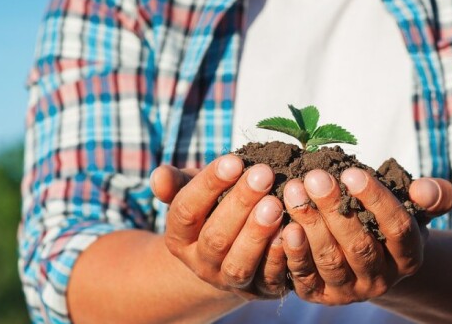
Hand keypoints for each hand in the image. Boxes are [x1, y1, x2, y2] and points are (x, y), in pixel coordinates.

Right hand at [150, 154, 287, 298]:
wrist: (230, 253)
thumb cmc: (212, 209)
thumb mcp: (193, 192)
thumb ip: (176, 183)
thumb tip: (159, 176)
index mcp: (179, 237)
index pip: (186, 211)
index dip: (209, 185)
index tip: (234, 160)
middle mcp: (200, 263)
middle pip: (215, 237)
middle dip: (240, 204)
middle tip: (263, 174)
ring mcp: (229, 281)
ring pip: (239, 263)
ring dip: (257, 233)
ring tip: (275, 203)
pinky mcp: (259, 290)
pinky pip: (269, 278)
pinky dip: (280, 256)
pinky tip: (293, 230)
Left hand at [281, 168, 451, 304]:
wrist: (370, 258)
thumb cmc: (389, 222)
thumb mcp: (414, 208)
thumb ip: (430, 196)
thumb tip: (425, 190)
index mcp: (409, 257)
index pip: (397, 229)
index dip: (376, 200)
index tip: (352, 173)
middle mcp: (381, 279)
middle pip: (359, 245)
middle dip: (335, 209)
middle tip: (314, 177)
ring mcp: (350, 291)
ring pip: (330, 260)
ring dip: (310, 225)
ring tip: (294, 191)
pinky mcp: (320, 295)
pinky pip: (305, 277)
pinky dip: (294, 253)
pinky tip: (286, 226)